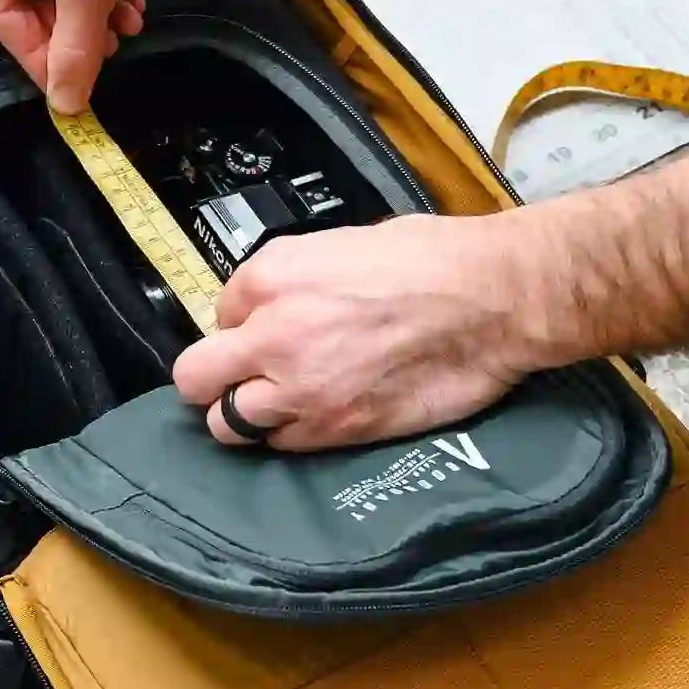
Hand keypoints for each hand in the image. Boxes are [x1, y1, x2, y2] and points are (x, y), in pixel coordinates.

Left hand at [170, 212, 566, 450]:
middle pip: (195, 378)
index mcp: (272, 277)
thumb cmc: (432, 261)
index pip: (217, 312)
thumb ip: (290, 280)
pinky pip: (280, 445)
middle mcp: (273, 335)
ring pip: (226, 424)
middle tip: (237, 376)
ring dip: (244, 413)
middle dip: (211, 376)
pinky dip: (289, 434)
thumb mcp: (342, 243)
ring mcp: (299, 390)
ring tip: (275, 401)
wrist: (493, 301)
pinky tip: (317, 414)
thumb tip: (264, 307)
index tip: (262, 325)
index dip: (241, 322)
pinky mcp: (333, 430)